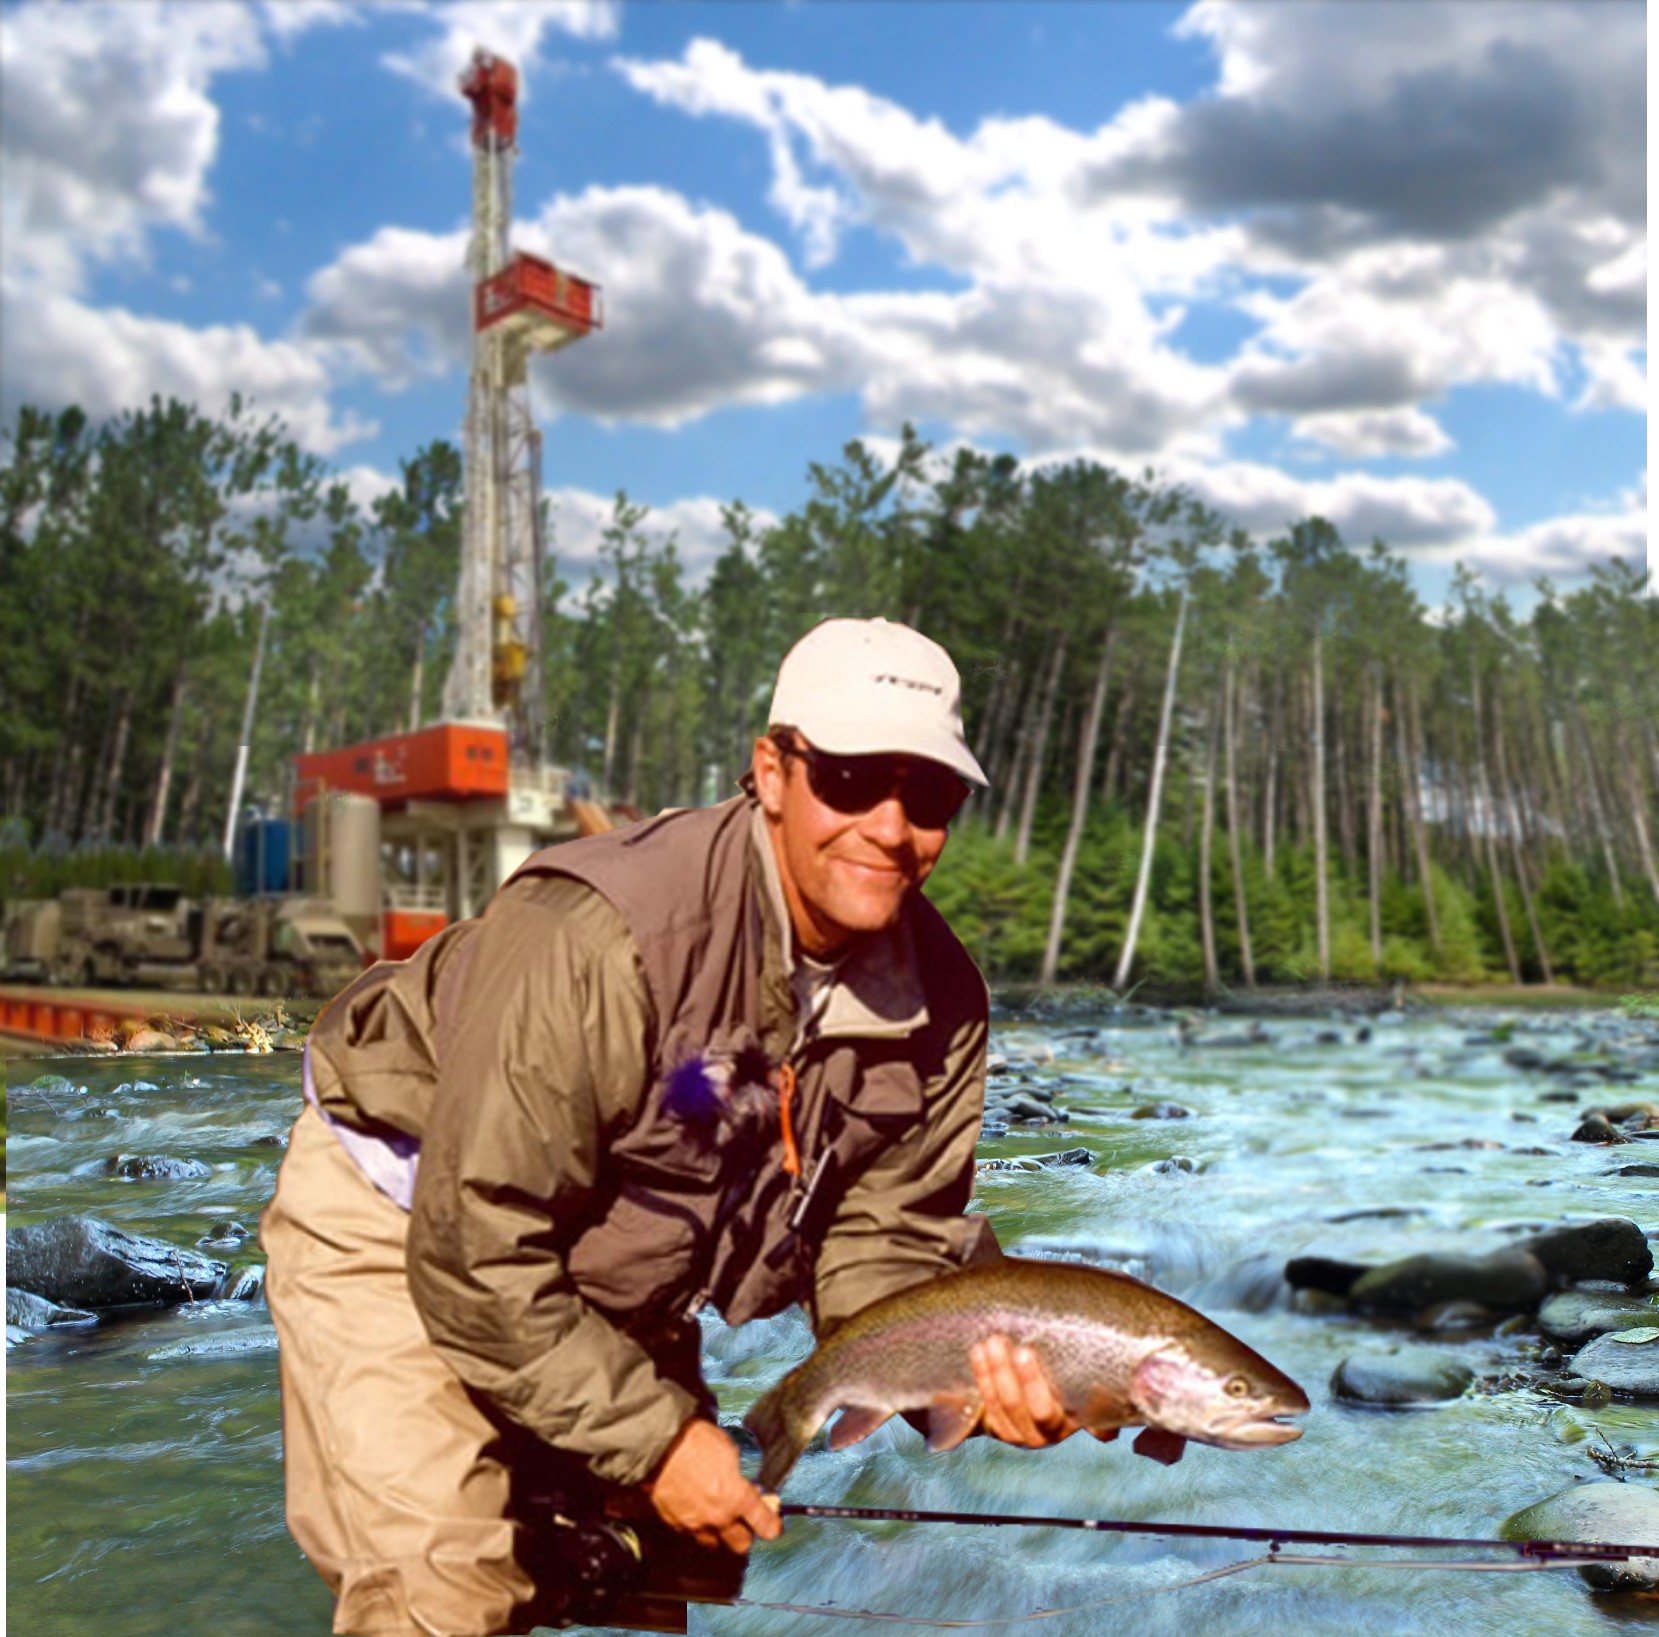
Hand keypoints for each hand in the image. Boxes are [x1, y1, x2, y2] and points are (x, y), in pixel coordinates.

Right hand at [644, 1418, 783, 1553]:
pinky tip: (695, 1507)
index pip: (765, 1526)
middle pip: (741, 1545)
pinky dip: (697, 1525)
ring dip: (720, 1532)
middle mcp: (719, 1517)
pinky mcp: (675, 1524)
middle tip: (744, 1518)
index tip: (773, 1525)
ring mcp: (695, 1524)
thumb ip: (740, 1476)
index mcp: (737, 1498)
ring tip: (717, 1513)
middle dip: (746, 1533)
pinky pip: (692, 1533)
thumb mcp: (729, 1451)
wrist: (659, 1446)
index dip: (773, 1526)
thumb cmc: (694, 1442)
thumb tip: (745, 1487)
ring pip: (715, 1543)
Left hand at [970, 1335, 1105, 1447]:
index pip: (1047, 1410)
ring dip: (992, 1371)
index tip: (1023, 1351)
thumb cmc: (1077, 1379)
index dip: (1032, 1384)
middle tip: (999, 1340)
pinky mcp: (999, 1428)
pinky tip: (978, 1351)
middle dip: (1008, 1373)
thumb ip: (1103, 1390)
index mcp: (1071, 1422)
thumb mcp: (1092, 1385)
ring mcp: (1019, 1434)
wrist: (1048, 1395)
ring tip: (989, 1341)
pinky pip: (987, 1405)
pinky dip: (982, 1376)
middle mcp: (1044, 1434)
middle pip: (1020, 1407)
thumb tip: (1111, 1398)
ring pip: (1001, 1406)